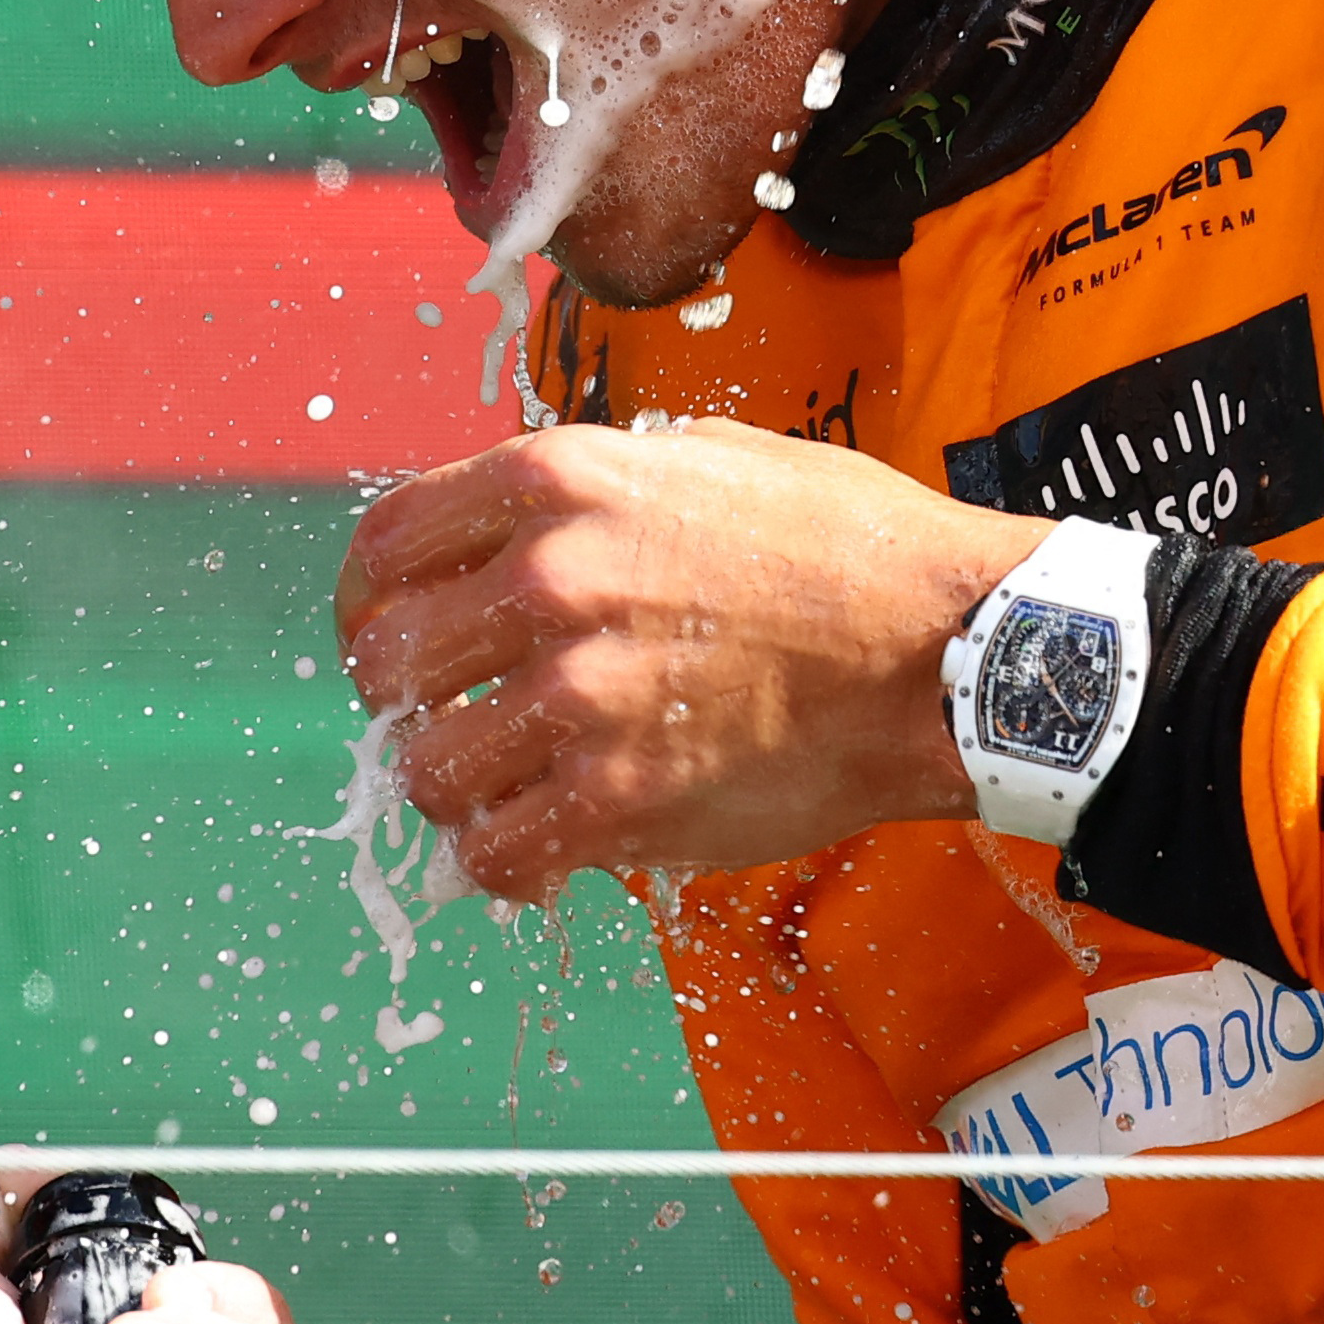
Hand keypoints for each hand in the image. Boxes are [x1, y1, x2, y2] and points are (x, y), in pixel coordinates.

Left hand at [335, 421, 1042, 904]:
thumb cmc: (848, 548)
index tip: (388, 633)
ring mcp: (581, 695)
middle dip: (398, 701)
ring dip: (449, 791)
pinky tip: (532, 858)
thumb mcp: (706, 457)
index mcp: (558, 481)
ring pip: (428, 770)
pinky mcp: (621, 799)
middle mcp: (551, 579)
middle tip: (440, 722)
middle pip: (387, 660)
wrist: (952, 653)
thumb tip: (519, 520)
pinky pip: (497, 854)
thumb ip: (593, 488)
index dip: (370, 600)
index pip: (387, 546)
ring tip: (493, 794)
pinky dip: (499, 866)